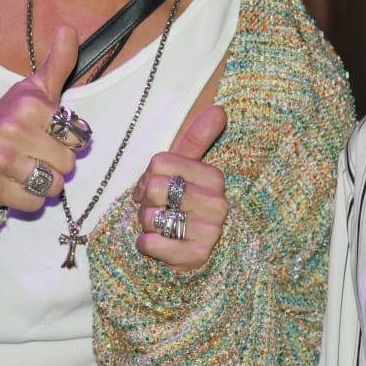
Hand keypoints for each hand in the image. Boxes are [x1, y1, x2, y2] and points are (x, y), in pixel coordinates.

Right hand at [0, 26, 79, 212]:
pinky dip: (29, 200)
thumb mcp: (33, 89)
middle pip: (68, 164)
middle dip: (57, 163)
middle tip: (37, 154)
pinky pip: (33, 204)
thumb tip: (70, 28)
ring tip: (28, 170)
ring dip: (45, 184)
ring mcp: (0, 160)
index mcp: (29, 105)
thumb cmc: (7, 119)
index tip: (51, 134)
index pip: (78, 135)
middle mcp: (13, 130)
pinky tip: (16, 184)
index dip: (69, 139)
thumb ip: (58, 62)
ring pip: (52, 185)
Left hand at [131, 104, 228, 271]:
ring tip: (163, 228)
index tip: (158, 189)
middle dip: (146, 202)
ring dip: (147, 225)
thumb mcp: (188, 171)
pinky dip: (147, 245)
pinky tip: (161, 245)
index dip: (148, 176)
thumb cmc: (184, 207)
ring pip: (151, 216)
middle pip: (153, 187)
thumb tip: (219, 108)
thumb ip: (197, 139)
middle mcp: (217, 202)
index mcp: (213, 176)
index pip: (159, 162)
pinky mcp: (197, 257)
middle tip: (160, 211)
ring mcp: (210, 231)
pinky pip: (151, 243)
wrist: (193, 255)